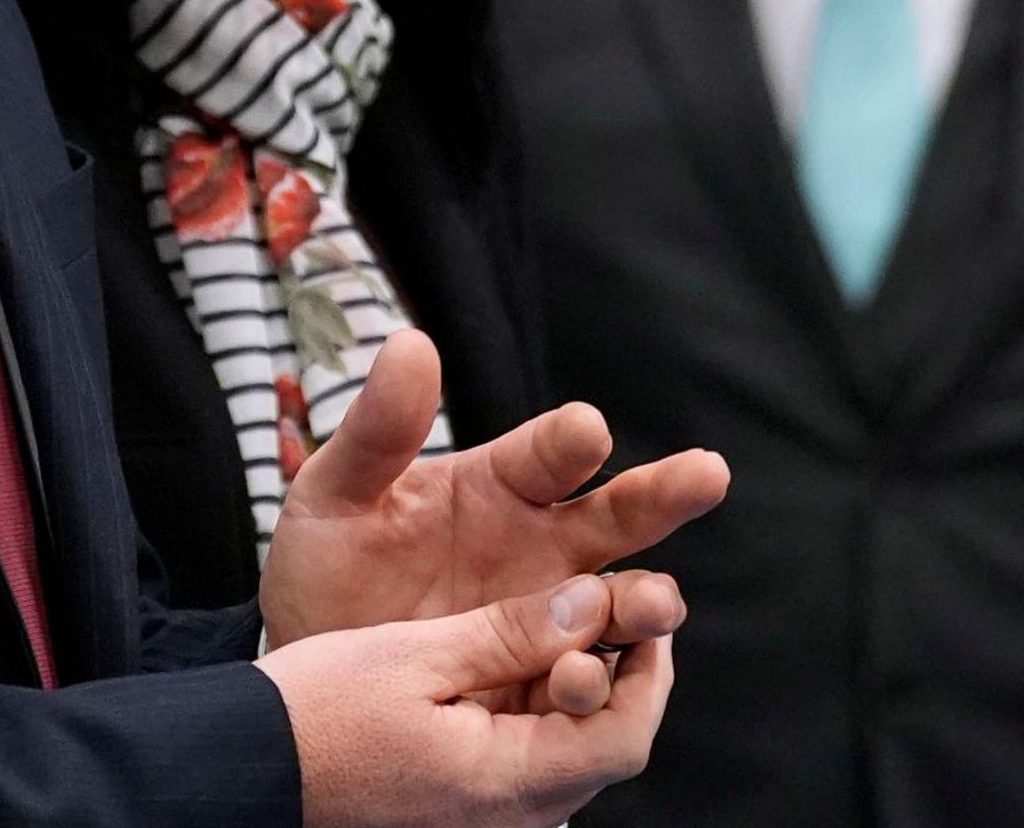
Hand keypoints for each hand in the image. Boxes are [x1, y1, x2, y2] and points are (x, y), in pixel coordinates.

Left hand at [261, 331, 730, 657]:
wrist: (317, 678)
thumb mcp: (333, 496)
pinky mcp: (548, 680)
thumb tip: (410, 342)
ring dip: (646, 600)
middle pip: (622, 512)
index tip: (586, 432)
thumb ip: (377, 431)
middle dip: (666, 492)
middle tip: (706, 475)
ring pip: (625, 600)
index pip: (553, 450)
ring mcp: (554, 616)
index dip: (571, 438)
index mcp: (503, 482)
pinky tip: (592, 680)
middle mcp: (546, 543)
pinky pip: (595, 681)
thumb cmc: (330, 573)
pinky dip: (605, 681)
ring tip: (652, 605)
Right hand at [269, 573, 674, 827]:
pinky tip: (513, 653)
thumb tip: (592, 601)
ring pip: (568, 745)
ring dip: (577, 681)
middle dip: (618, 669)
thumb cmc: (313, 716)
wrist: (243, 768)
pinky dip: (535, 701)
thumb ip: (511, 632)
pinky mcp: (462, 802)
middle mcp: (507, 813)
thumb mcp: (416, 653)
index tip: (639, 605)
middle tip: (606, 602)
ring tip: (560, 616)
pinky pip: (526, 752)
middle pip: (605, 743)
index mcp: (504, 784)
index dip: (649, 669)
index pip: (624, 737)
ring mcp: (485, 813)